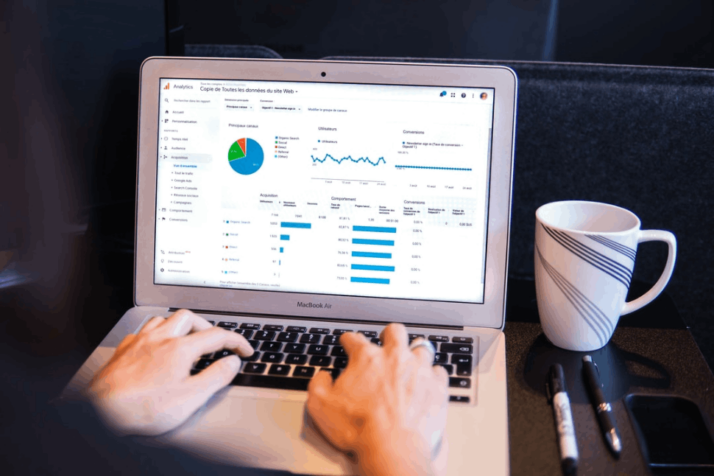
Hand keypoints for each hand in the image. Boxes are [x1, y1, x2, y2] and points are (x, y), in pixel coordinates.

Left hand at [85, 309, 252, 435]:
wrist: (101, 412)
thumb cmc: (142, 408)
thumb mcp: (190, 398)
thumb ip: (215, 377)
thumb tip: (232, 362)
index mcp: (180, 349)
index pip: (216, 336)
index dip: (236, 341)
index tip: (244, 350)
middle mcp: (160, 339)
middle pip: (189, 317)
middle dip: (206, 326)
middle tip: (214, 341)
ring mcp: (139, 342)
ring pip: (163, 319)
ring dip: (179, 325)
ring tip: (186, 338)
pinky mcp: (123, 350)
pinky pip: (143, 330)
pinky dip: (156, 333)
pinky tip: (155, 345)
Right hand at [307, 324, 448, 475]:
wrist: (393, 449)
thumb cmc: (359, 429)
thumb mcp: (321, 406)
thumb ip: (318, 384)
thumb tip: (323, 377)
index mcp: (366, 358)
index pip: (354, 338)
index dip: (348, 340)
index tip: (348, 342)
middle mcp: (395, 357)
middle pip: (394, 332)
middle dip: (388, 334)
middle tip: (385, 341)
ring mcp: (419, 370)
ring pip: (421, 348)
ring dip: (414, 353)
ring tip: (411, 362)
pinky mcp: (437, 387)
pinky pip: (439, 371)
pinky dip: (433, 375)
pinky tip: (428, 382)